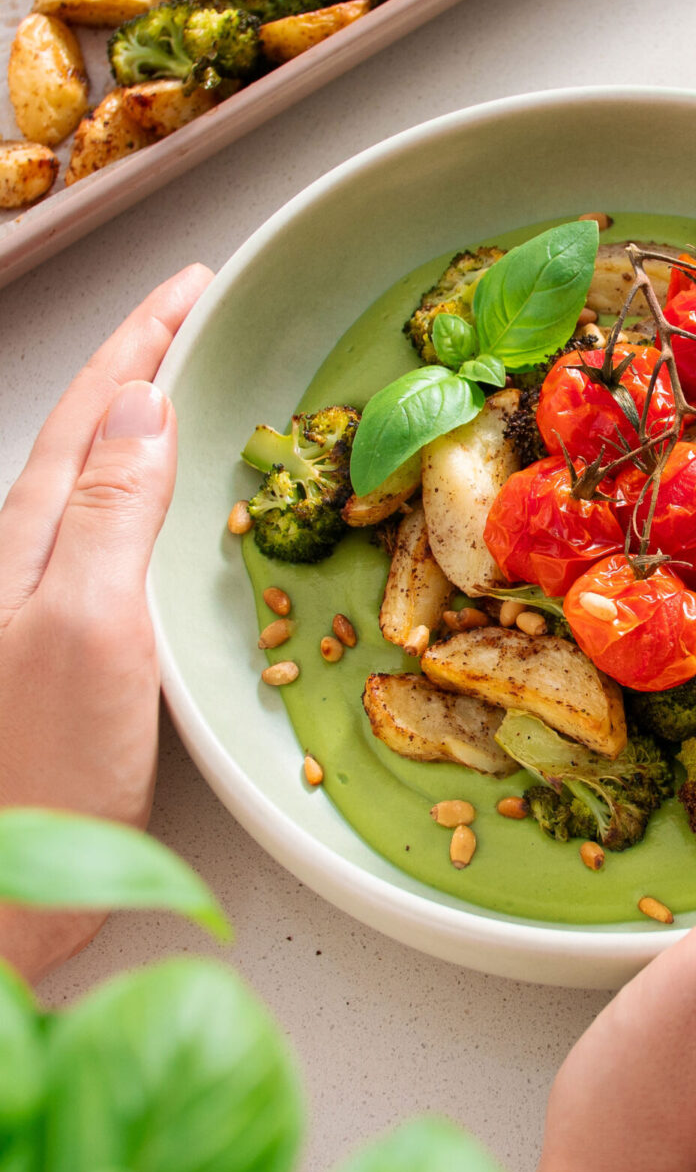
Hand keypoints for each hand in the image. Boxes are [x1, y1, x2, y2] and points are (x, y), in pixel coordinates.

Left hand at [0, 264, 211, 980]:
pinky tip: (172, 508)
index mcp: (29, 536)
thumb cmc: (38, 770)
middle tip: (200, 314)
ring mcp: (43, 604)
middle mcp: (28, 558)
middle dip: (143, 359)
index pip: (93, 407)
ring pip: (96, 479)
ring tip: (193, 382)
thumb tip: (143, 404)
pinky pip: (111, 536)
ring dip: (144, 419)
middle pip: (89, 429)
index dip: (145, 338)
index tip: (197, 282)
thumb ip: (113, 512)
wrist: (1, 888)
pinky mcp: (68, 650)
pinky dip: (150, 492)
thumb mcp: (87, 625)